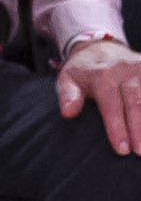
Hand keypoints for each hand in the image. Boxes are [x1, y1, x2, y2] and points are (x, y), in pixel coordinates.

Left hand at [57, 38, 140, 154]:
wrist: (100, 47)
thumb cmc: (84, 72)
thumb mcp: (68, 79)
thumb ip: (67, 95)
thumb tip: (68, 113)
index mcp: (102, 73)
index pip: (110, 103)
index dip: (116, 126)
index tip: (121, 149)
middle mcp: (124, 69)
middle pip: (135, 102)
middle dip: (138, 128)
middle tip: (139, 153)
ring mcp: (140, 69)